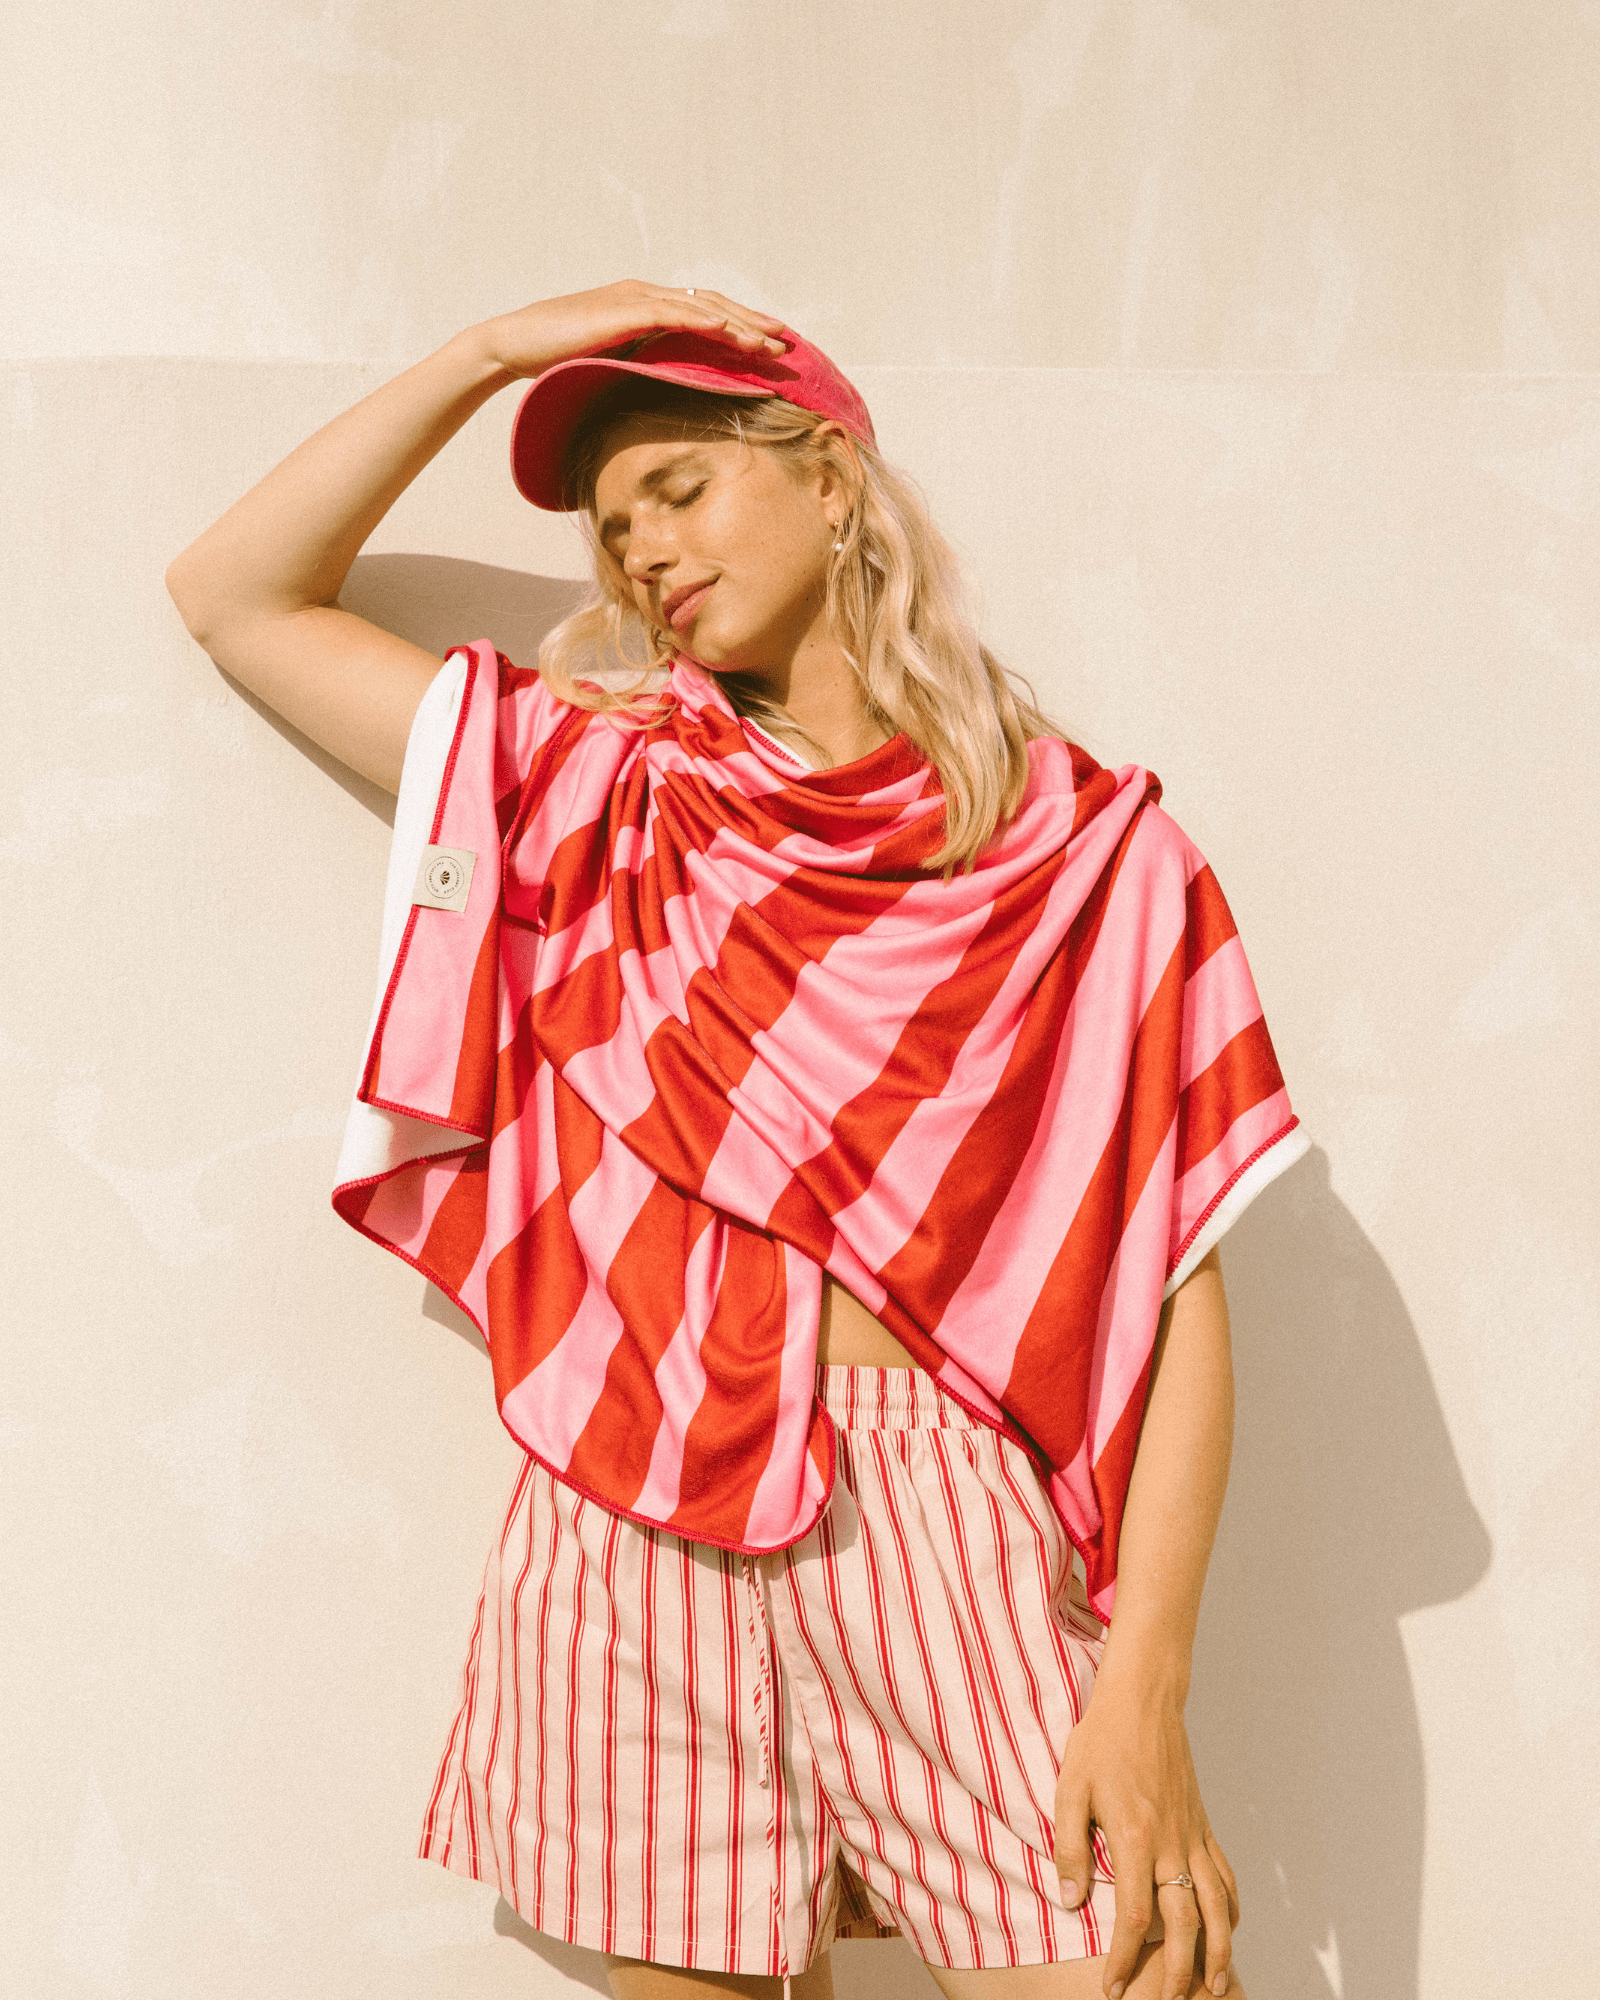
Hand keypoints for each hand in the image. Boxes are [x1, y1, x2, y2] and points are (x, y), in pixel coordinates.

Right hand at [475, 279, 788, 381]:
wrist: (517, 344)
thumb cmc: (557, 362)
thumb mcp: (609, 367)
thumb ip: (638, 370)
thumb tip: (662, 396)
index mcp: (644, 307)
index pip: (702, 313)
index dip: (737, 327)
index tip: (768, 346)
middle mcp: (646, 295)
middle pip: (713, 306)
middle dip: (752, 323)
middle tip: (788, 343)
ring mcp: (638, 297)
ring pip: (703, 308)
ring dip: (742, 325)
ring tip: (773, 343)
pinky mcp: (627, 308)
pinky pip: (680, 314)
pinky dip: (711, 324)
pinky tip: (737, 337)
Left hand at [1053, 1670, 1239, 1999]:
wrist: (1143, 1700)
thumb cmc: (1101, 1741)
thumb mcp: (1070, 1789)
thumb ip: (1069, 1848)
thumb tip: (1070, 1902)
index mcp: (1135, 1836)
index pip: (1136, 1916)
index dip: (1126, 1958)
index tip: (1113, 1988)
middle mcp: (1171, 1843)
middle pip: (1186, 1924)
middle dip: (1179, 1973)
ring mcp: (1192, 1834)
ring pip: (1217, 1906)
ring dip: (1220, 1950)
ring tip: (1217, 1987)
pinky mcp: (1202, 1824)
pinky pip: (1224, 1875)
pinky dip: (1231, 1909)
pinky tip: (1227, 1929)